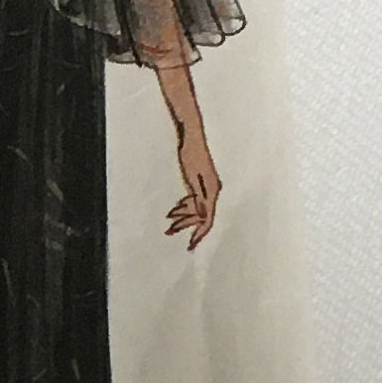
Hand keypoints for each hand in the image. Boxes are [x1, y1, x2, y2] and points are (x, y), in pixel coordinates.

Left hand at [166, 128, 220, 247]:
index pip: (207, 219)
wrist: (191, 137)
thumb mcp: (192, 178)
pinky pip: (194, 200)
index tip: (191, 245)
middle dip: (186, 226)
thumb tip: (203, 215)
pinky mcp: (201, 182)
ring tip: (169, 224)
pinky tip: (175, 210)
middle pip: (201, 216)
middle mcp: (212, 191)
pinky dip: (185, 206)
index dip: (200, 234)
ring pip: (196, 208)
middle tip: (169, 233)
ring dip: (183, 216)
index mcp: (212, 191)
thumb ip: (198, 198)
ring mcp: (207, 187)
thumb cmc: (190, 155)